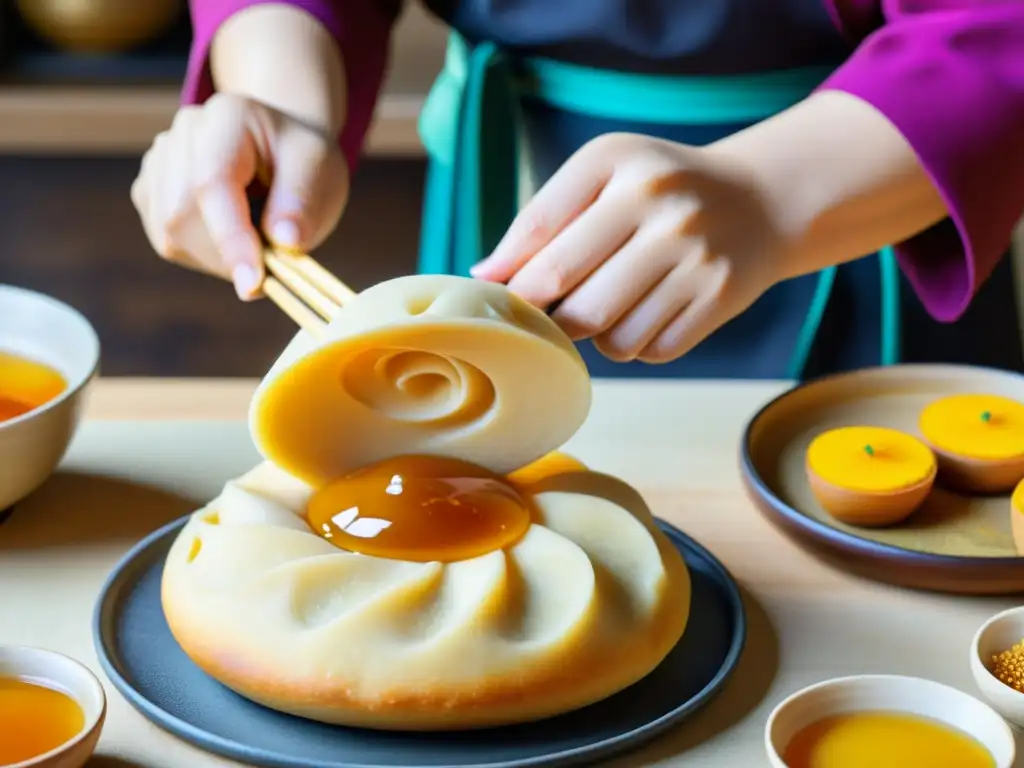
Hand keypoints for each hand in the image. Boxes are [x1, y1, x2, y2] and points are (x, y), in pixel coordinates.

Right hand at [131, 93, 348, 299]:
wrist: (280, 150)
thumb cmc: (302, 161)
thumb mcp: (321, 171)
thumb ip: (303, 203)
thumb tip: (285, 242)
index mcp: (229, 117)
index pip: (213, 181)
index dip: (230, 237)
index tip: (252, 284)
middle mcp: (185, 131)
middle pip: (183, 213)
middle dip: (227, 254)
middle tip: (272, 264)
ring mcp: (160, 160)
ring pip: (170, 233)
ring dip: (218, 258)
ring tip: (257, 241)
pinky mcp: (150, 191)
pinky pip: (168, 242)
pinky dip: (204, 255)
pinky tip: (232, 238)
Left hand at [471, 133, 788, 362]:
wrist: (760, 200)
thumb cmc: (659, 189)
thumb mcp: (603, 175)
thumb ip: (542, 219)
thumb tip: (485, 275)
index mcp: (619, 166)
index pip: (539, 234)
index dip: (513, 279)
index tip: (503, 299)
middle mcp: (662, 207)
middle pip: (571, 300)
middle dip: (549, 319)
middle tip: (550, 315)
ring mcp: (696, 255)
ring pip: (611, 337)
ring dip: (596, 336)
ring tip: (606, 308)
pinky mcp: (721, 297)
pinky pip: (651, 351)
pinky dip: (636, 346)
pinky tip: (644, 316)